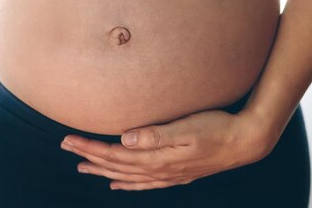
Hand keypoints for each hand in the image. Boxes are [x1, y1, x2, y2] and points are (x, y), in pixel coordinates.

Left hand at [59, 108, 273, 190]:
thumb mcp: (187, 128)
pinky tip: (118, 184)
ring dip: (103, 170)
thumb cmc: (217, 129)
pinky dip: (127, 183)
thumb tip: (125, 138)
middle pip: (116, 165)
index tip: (68, 139)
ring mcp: (168, 174)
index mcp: (158, 157)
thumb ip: (156, 134)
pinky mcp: (177, 173)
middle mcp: (160, 169)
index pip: (115, 153)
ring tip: (83, 167)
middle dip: (89, 156)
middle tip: (66, 146)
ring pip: (127, 175)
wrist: (245, 142)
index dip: (90, 147)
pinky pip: (144, 183)